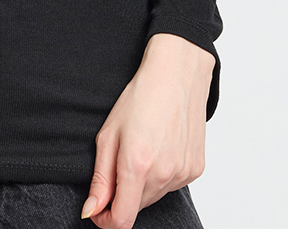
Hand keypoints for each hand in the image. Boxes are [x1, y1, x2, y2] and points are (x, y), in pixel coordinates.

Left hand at [81, 33, 213, 227]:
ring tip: (141, 148)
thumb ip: (100, 178)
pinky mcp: (196, 169)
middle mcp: (164, 174)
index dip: (105, 220)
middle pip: (137, 208)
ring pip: (154, 197)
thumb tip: (91, 210)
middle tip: (118, 161)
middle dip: (122, 195)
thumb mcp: (108, 133)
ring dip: (142, 185)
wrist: (177, 74)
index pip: (122, 220)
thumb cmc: (139, 97)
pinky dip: (161, 175)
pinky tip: (159, 148)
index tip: (97, 208)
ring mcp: (183, 173)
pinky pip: (172, 185)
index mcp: (137, 165)